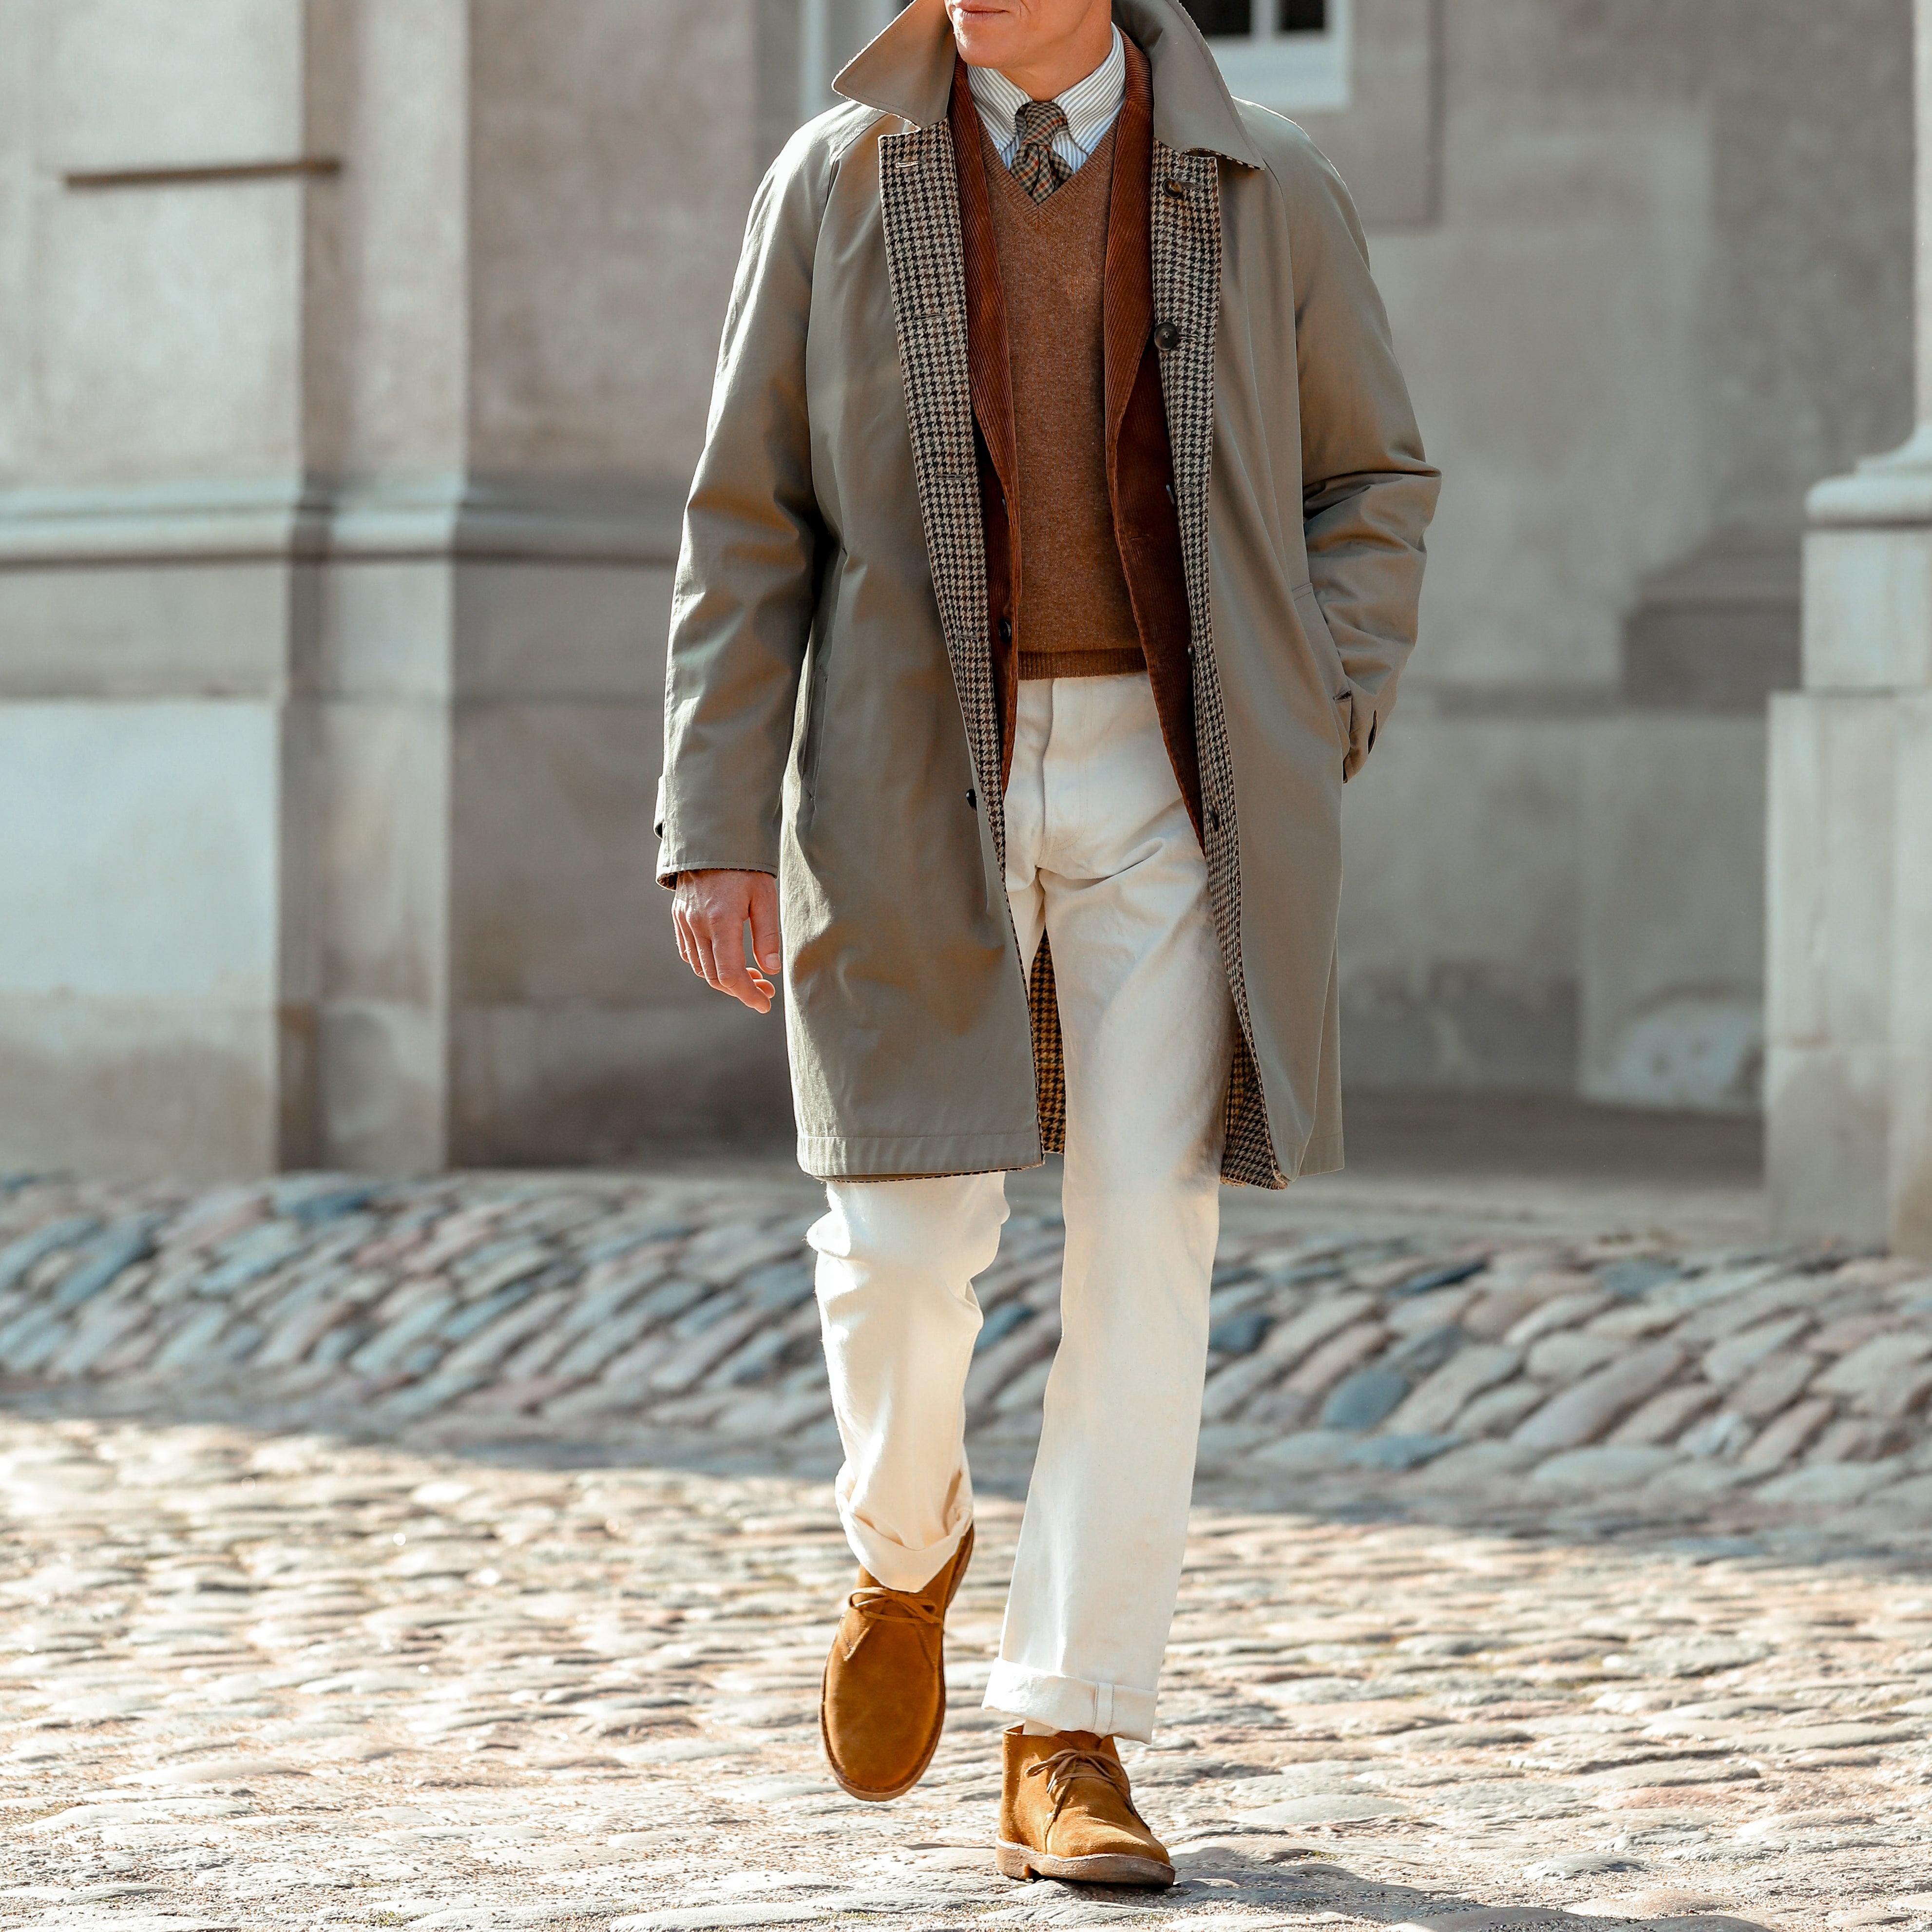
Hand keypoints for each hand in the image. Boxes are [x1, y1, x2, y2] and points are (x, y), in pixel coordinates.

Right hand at [672, 869, 780, 1013]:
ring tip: (750, 977)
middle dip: (740, 990)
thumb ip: (767, 934)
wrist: (712, 841)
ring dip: (724, 980)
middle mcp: (697, 924)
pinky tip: (727, 961)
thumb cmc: (744, 868)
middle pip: (714, 977)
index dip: (748, 994)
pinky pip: (689, 954)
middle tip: (765, 989)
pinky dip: (708, 965)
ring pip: (700, 968)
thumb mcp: (764, 896)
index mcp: (721, 920)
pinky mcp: (679, 918)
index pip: (730, 974)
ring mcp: (684, 922)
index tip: (764, 1003)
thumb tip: (771, 969)